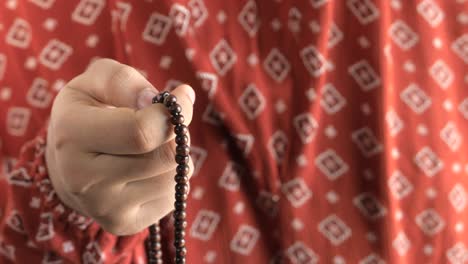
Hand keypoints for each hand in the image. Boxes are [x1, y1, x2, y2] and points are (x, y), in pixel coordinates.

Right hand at [45, 59, 194, 234]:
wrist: (68, 165)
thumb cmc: (88, 114)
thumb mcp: (96, 82)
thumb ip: (124, 81)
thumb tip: (161, 101)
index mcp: (72, 135)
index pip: (142, 132)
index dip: (174, 112)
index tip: (182, 96)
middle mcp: (83, 179)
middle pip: (164, 158)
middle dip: (175, 134)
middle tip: (164, 122)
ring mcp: (103, 208)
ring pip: (173, 178)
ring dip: (175, 156)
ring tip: (151, 147)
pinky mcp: (123, 224)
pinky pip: (171, 198)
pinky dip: (169, 178)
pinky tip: (147, 170)